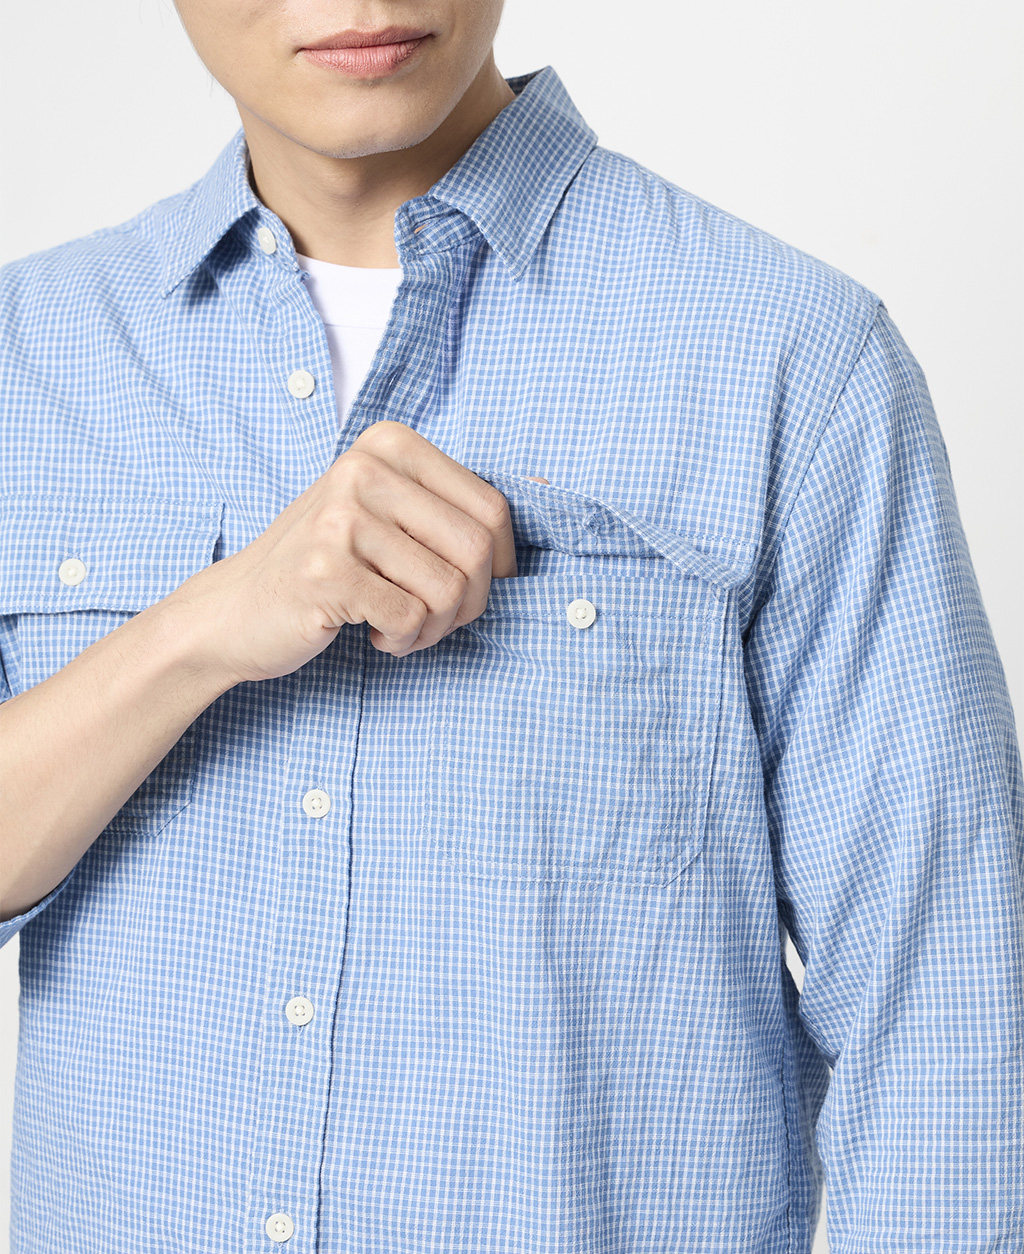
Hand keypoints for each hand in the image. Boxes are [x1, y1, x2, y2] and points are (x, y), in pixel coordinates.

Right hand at [160, 421, 516, 685]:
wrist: (235, 610)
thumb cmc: (328, 566)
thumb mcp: (387, 516)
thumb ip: (448, 512)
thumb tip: (537, 524)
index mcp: (388, 444)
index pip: (492, 507)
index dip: (498, 563)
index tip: (467, 585)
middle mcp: (363, 470)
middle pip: (476, 550)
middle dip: (469, 602)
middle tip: (434, 618)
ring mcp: (340, 518)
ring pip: (448, 591)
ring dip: (433, 628)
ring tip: (399, 626)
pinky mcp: (325, 570)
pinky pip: (410, 620)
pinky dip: (403, 642)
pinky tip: (373, 634)